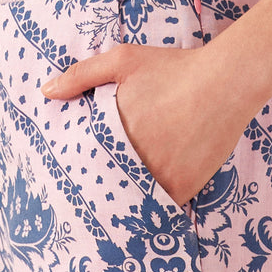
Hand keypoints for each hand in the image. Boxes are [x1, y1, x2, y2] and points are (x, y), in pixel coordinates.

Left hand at [41, 44, 249, 205]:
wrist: (225, 82)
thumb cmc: (173, 68)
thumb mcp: (123, 59)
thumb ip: (82, 75)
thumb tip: (46, 92)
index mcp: (112, 132)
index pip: (83, 161)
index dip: (77, 170)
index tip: (69, 178)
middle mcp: (133, 160)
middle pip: (106, 183)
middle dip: (97, 189)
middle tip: (85, 200)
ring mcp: (159, 178)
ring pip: (131, 199)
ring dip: (124, 202)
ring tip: (111, 212)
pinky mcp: (182, 188)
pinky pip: (160, 207)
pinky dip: (153, 208)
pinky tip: (145, 210)